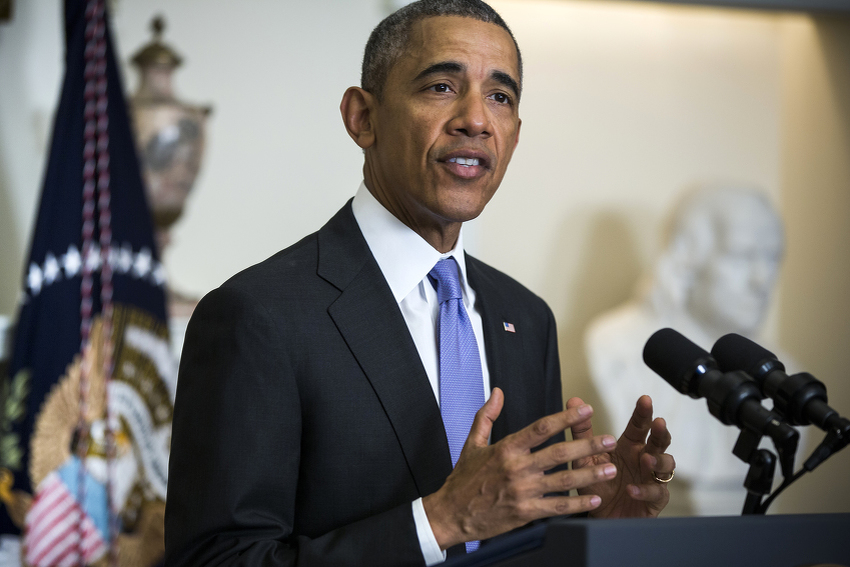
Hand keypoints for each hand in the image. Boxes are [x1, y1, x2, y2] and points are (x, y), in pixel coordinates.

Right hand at [422, 388, 618, 548]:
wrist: (451, 514)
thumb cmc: (463, 480)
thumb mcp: (472, 443)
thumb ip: (487, 415)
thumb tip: (497, 393)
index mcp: (506, 449)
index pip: (541, 428)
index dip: (566, 418)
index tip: (586, 411)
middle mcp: (517, 468)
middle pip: (559, 453)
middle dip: (588, 445)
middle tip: (609, 440)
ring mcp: (523, 491)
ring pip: (563, 480)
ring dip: (589, 474)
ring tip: (610, 469)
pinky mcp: (525, 513)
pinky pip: (557, 507)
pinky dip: (578, 504)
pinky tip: (593, 498)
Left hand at [568, 395, 673, 517]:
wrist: (600, 515)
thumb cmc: (596, 483)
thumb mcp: (585, 456)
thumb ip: (581, 430)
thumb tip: (574, 400)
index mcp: (629, 446)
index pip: (639, 426)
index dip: (643, 413)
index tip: (644, 399)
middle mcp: (643, 459)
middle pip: (658, 442)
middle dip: (660, 432)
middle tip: (659, 422)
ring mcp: (652, 478)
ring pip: (665, 465)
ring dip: (657, 461)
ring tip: (646, 459)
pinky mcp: (654, 499)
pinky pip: (655, 493)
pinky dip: (644, 490)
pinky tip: (632, 489)